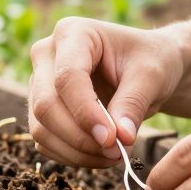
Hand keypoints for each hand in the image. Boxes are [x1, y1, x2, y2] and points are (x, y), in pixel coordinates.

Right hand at [28, 17, 189, 167]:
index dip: (86, 113)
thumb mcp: (151, 75)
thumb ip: (132, 103)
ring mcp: (39, 83)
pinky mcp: (42, 110)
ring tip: (114, 155)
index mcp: (73, 33)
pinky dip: (72, 156)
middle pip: (46, 105)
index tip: (112, 140)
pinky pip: (46, 142)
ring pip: (41, 128)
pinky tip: (100, 155)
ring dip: (77, 152)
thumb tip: (119, 139)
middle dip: (80, 137)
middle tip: (116, 153)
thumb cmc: (151, 61)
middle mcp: (47, 55)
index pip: (67, 77)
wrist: (147, 68)